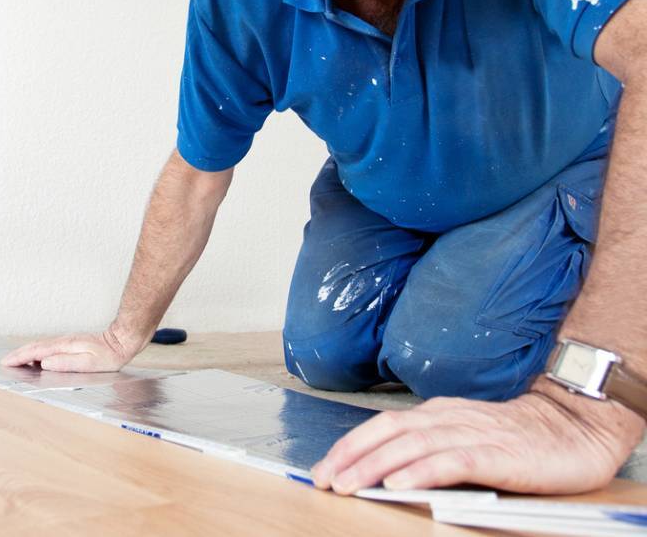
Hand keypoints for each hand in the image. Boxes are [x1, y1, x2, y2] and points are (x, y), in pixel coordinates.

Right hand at [0, 328, 143, 372]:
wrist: (121, 340)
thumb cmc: (108, 355)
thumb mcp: (88, 362)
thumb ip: (66, 362)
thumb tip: (45, 363)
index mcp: (64, 346)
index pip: (36, 351)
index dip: (20, 357)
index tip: (7, 362)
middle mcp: (62, 341)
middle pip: (34, 346)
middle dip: (18, 354)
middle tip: (5, 362)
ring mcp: (66, 341)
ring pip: (40, 346)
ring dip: (26, 352)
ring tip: (15, 360)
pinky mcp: (70, 343)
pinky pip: (48, 347)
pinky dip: (36, 352)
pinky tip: (37, 358)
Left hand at [310, 379, 645, 494]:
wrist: (576, 425)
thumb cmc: (518, 436)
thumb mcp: (465, 434)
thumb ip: (430, 446)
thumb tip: (384, 468)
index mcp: (437, 413)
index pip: (382, 426)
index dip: (349, 446)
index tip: (322, 468)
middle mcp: (448, 418)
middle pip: (388, 433)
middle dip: (351, 456)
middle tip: (323, 480)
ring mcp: (472, 433)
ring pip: (413, 446)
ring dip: (376, 466)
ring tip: (349, 485)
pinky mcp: (498, 453)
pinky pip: (453, 462)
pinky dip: (422, 472)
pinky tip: (400, 485)